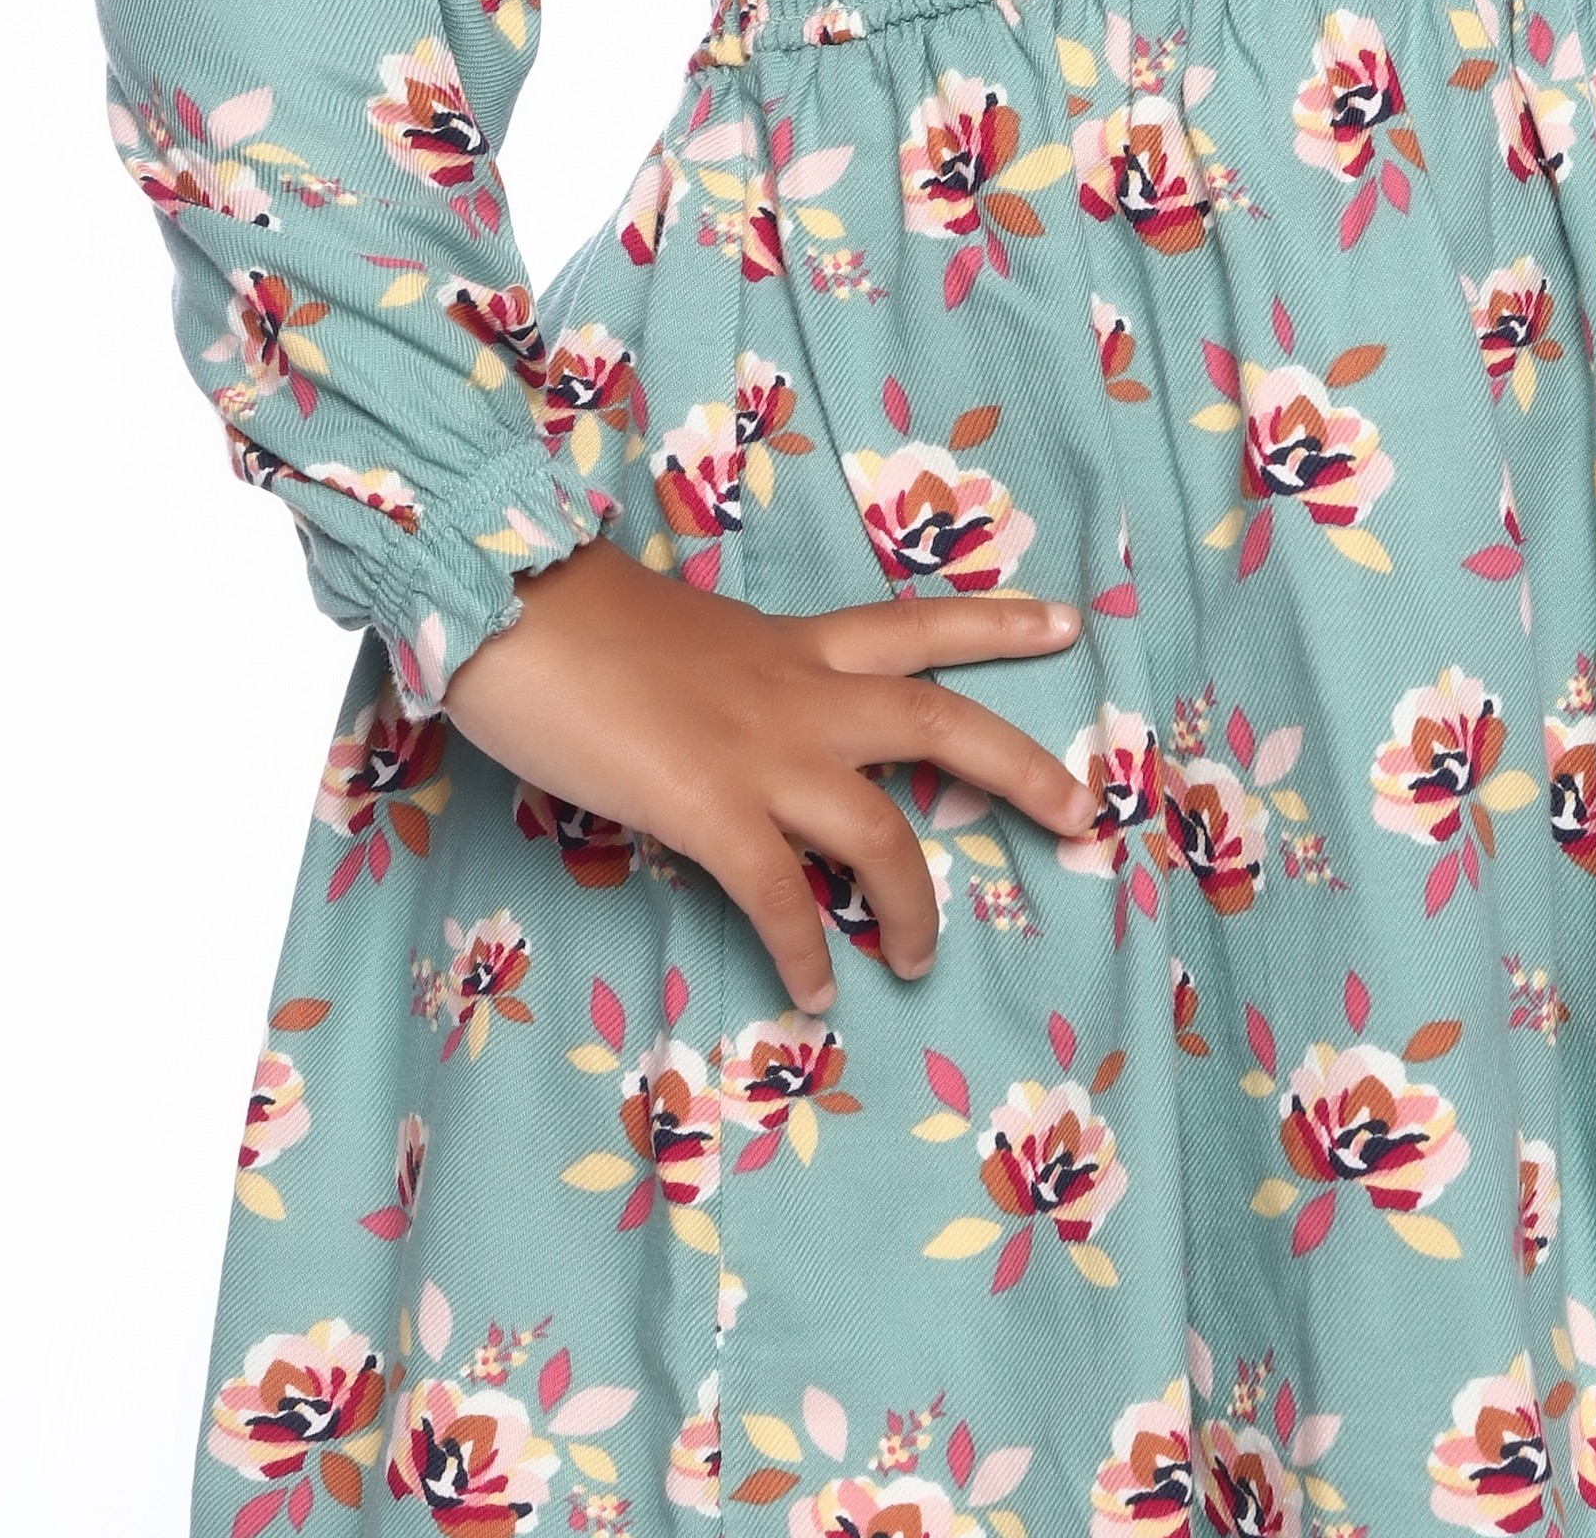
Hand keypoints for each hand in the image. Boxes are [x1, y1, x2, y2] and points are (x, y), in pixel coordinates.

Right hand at [441, 536, 1100, 1012]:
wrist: (512, 602)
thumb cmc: (569, 612)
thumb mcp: (674, 636)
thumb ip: (719, 680)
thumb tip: (716, 721)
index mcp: (789, 643)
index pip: (911, 625)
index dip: (994, 626)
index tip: (1066, 625)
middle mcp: (796, 692)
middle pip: (939, 722)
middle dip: (1020, 768)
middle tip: (1083, 810)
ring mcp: (760, 751)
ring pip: (878, 829)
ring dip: (911, 902)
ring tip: (921, 961)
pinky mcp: (709, 806)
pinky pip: (778, 897)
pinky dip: (803, 952)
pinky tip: (815, 994)